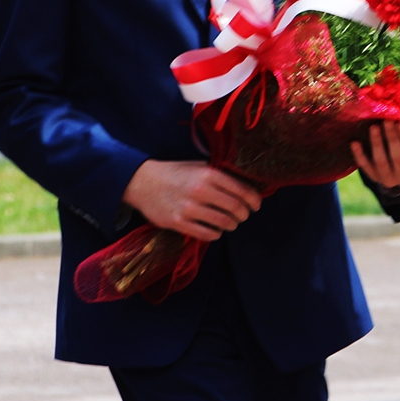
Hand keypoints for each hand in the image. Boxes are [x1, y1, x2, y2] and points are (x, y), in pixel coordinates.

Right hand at [121, 159, 262, 240]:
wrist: (143, 182)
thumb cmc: (174, 173)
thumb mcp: (198, 166)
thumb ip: (218, 175)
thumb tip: (243, 185)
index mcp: (208, 174)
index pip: (241, 190)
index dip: (253, 200)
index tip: (256, 205)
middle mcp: (200, 190)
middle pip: (235, 208)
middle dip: (244, 214)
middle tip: (243, 215)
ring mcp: (189, 208)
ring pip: (224, 223)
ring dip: (231, 225)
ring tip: (230, 223)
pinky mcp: (179, 222)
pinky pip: (207, 234)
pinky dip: (216, 234)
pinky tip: (215, 230)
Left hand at [351, 122, 399, 188]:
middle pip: (397, 157)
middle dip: (392, 138)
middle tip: (388, 120)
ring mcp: (388, 179)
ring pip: (381, 162)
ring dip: (377, 144)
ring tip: (374, 127)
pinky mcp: (375, 179)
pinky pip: (366, 168)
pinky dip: (360, 156)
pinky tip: (355, 143)